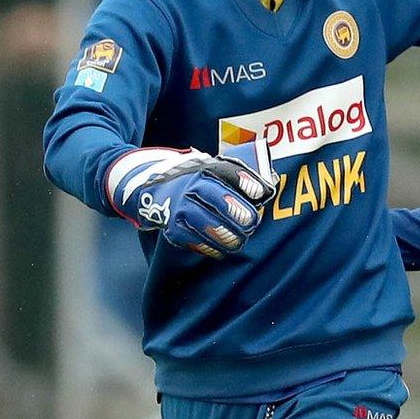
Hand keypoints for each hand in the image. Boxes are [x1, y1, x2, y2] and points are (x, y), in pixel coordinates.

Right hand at [105, 147, 275, 259]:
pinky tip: (221, 250)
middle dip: (237, 212)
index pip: (229, 173)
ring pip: (204, 221)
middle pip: (217, 198)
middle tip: (251, 222)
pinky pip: (191, 239)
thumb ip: (238, 176)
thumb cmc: (195, 179)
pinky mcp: (171, 225)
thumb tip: (269, 188)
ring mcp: (179, 206)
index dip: (247, 183)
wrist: (150, 186)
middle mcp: (191, 185)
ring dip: (225, 234)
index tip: (262, 193)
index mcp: (206, 169)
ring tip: (238, 241)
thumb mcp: (212, 168)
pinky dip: (208, 247)